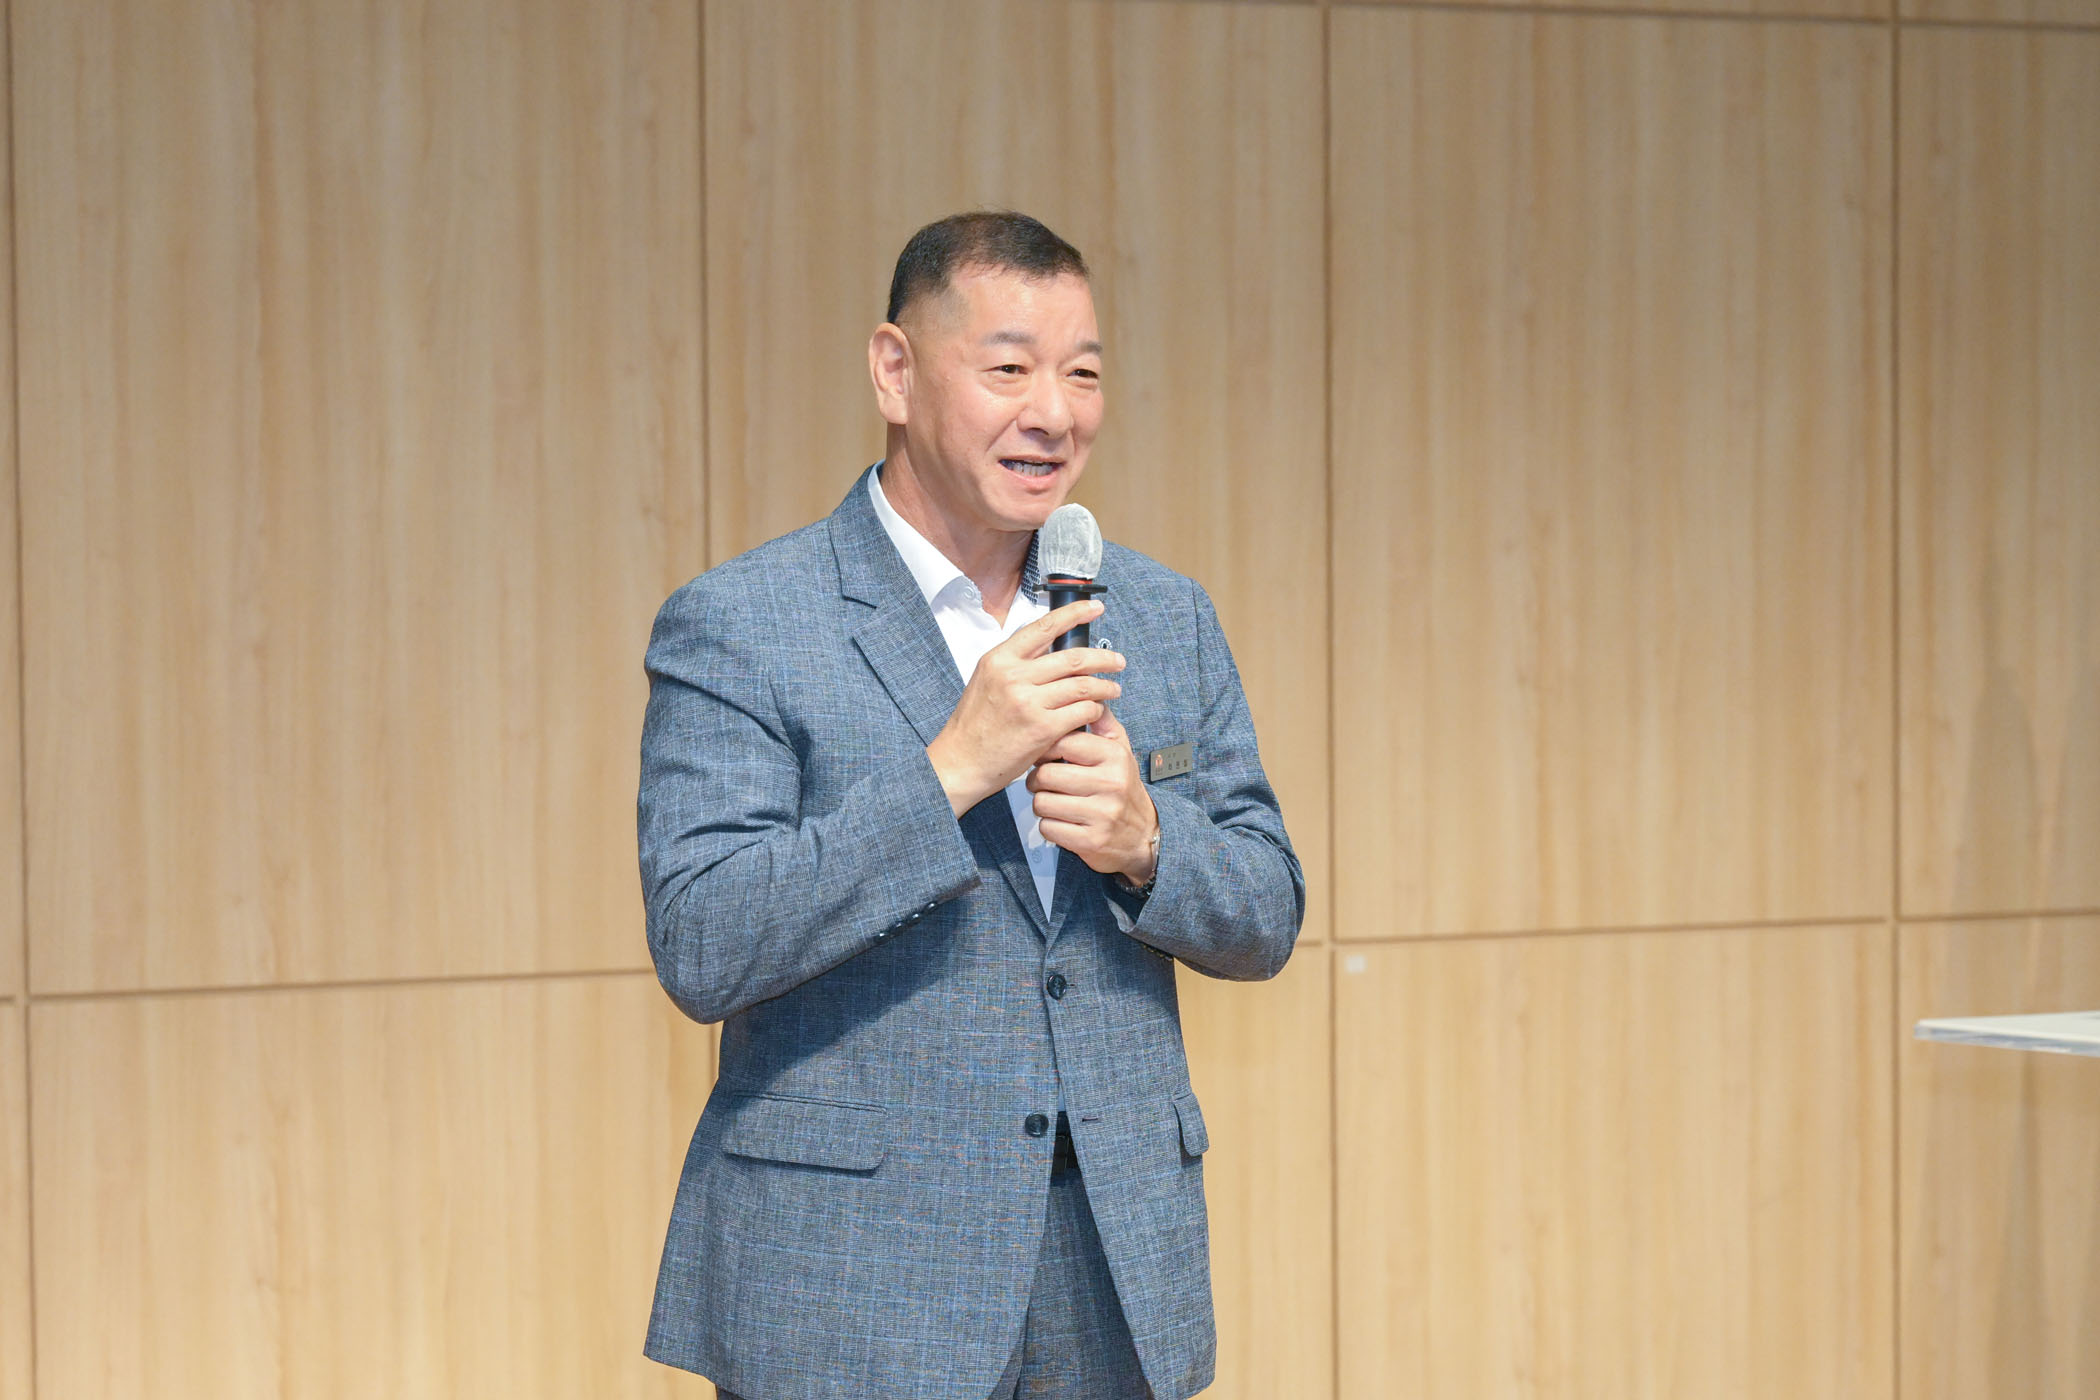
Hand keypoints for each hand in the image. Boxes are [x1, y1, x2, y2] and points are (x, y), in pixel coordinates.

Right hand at [926, 600, 1124, 815]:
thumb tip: (1051, 645)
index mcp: (1000, 659)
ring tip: (1114, 689)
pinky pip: (1082, 711)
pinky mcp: (1042, 729)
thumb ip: (1017, 662)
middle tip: (1118, 661)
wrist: (960, 762)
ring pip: (1083, 686)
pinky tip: (1097, 712)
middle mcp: (1014, 676)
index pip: (1044, 626)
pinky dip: (1095, 710)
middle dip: (1103, 658)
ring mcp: (1029, 703)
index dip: (1074, 614)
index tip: (1095, 608)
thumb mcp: (987, 680)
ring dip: (1105, 687)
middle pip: (1073, 658)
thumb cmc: (975, 724)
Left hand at [1025, 706, 1157, 882]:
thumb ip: (1101, 722)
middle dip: (1037, 779)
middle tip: (1044, 782)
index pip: (1061, 741)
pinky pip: (1048, 828)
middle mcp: (1110, 783)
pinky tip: (1063, 822)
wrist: (1143, 835)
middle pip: (1045, 775)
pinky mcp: (1091, 841)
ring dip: (1041, 804)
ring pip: (1042, 803)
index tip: (1047, 755)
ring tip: (1053, 800)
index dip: (1045, 747)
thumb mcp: (1119, 750)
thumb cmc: (1121, 786)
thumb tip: (1088, 689)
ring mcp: (1101, 814)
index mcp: (1113, 756)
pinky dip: (1050, 826)